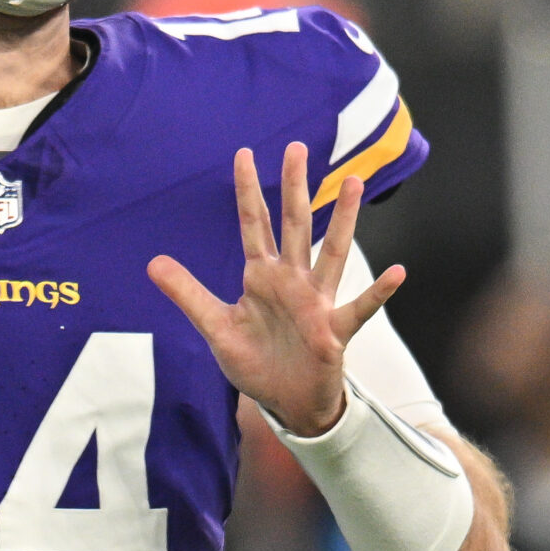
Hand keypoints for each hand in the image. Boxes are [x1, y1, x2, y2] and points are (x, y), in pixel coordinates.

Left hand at [149, 142, 404, 436]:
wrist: (286, 403)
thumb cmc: (256, 362)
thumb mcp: (215, 328)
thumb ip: (188, 294)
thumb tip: (152, 263)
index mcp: (262, 276)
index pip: (253, 224)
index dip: (248, 190)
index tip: (245, 153)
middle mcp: (292, 281)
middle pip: (294, 225)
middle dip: (295, 187)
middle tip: (297, 147)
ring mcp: (316, 303)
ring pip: (331, 253)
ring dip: (342, 219)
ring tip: (353, 182)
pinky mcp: (333, 331)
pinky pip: (360, 308)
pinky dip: (378, 292)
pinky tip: (397, 272)